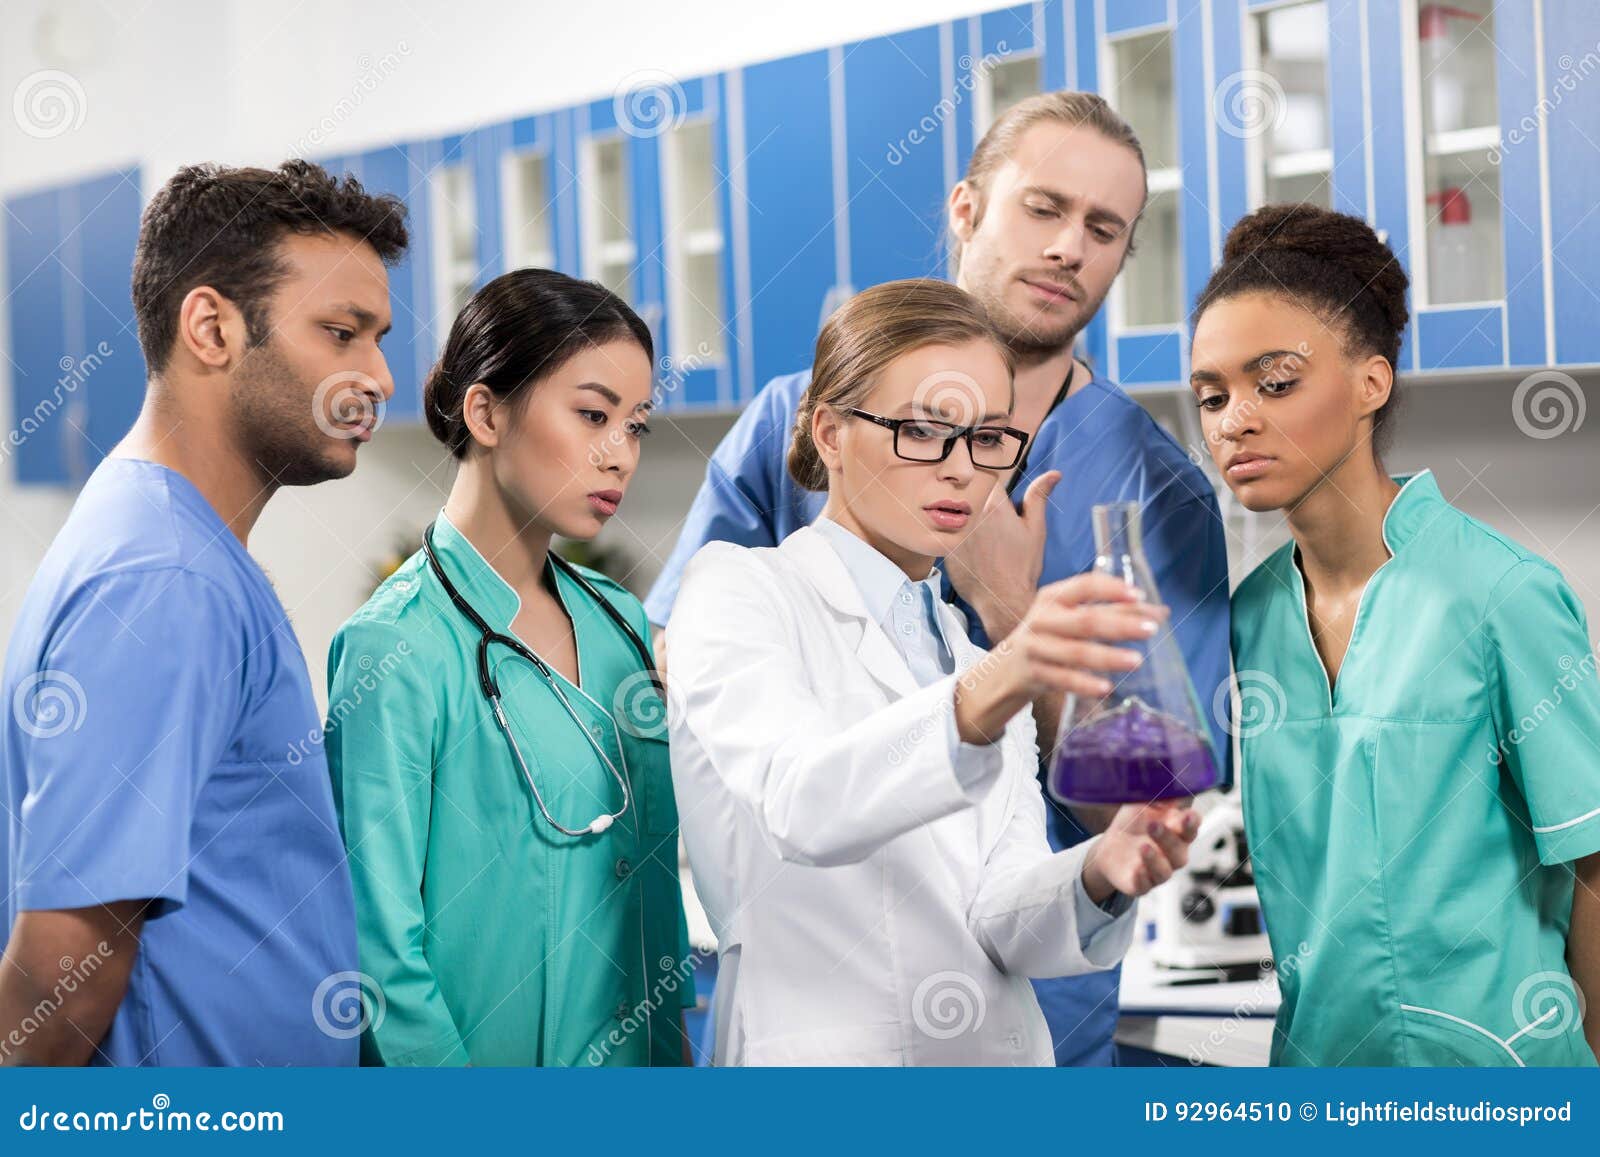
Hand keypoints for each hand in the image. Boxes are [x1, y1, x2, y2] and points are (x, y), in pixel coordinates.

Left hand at [944, 470, 1060, 640]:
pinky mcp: (945, 546)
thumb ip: (1038, 497)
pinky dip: (954, 535)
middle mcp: (972, 515)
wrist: (1003, 599)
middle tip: (988, 524)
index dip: (989, 485)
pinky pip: (945, 532)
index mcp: (995, 505)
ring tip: (979, 540)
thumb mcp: (1035, 529)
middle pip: (967, 494)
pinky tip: (968, 550)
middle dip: (976, 502)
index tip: (995, 497)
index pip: (984, 478)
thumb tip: (1053, 474)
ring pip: (954, 512)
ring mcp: (956, 531)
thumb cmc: (1021, 567)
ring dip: (964, 518)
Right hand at [952, 573, 1166, 744]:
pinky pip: (1063, 679)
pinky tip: (1106, 687)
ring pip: (1076, 652)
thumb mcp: (1070, 619)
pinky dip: (1085, 684)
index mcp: (1052, 598)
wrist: (1004, 671)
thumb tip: (1160, 611)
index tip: (1139, 595)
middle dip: (1120, 624)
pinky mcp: (1034, 674)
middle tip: (1151, 629)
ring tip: (1136, 660)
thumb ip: (1110, 612)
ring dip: (1108, 656)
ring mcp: (1036, 647)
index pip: (1084, 585)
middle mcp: (1042, 619)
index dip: (1112, 589)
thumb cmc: (1048, 639)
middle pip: (1085, 620)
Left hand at [1081, 800, 1200, 903]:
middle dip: (1168, 838)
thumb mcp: (1141, 804)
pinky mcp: (1141, 884)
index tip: (1187, 815)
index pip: (1192, 828)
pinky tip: (1136, 869)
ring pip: (1165, 871)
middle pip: (1179, 851)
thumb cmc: (1133, 824)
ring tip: (1143, 847)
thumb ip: (1157, 795)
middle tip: (1153, 825)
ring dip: (1156, 859)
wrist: (1109, 848)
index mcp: (1176, 832)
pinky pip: (1145, 886)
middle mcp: (1172, 854)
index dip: (1192, 823)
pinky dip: (1142, 878)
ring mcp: (1157, 871)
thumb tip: (1168, 778)